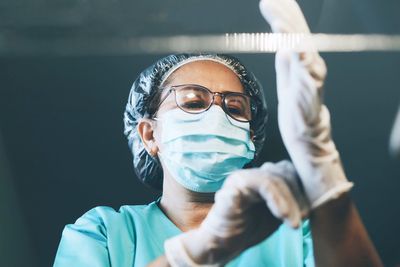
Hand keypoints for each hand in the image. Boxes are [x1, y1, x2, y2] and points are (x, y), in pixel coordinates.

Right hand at [164, 161, 304, 265]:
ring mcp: (239, 181)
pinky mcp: (231, 191)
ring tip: (293, 223)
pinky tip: (283, 218)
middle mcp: (249, 174)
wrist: (221, 244)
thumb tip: (317, 193)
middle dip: (297, 195)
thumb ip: (291, 200)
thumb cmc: (249, 228)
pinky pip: (257, 186)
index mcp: (261, 177)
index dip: (302, 188)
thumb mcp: (277, 213)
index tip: (309, 212)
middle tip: (304, 218)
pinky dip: (276, 201)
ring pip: (272, 179)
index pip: (287, 170)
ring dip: (288, 202)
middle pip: (282, 172)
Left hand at [259, 0, 352, 207]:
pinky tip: (298, 54)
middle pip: (299, 42)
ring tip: (282, 23)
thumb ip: (287, 62)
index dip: (283, 17)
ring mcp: (311, 90)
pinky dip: (306, 69)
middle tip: (273, 1)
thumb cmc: (298, 115)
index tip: (269, 0)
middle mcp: (307, 75)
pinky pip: (310, 85)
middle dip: (287, 19)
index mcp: (298, 69)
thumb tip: (282, 42)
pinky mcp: (311, 107)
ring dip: (294, 39)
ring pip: (306, 59)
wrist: (309, 145)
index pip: (291, 38)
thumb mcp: (288, 84)